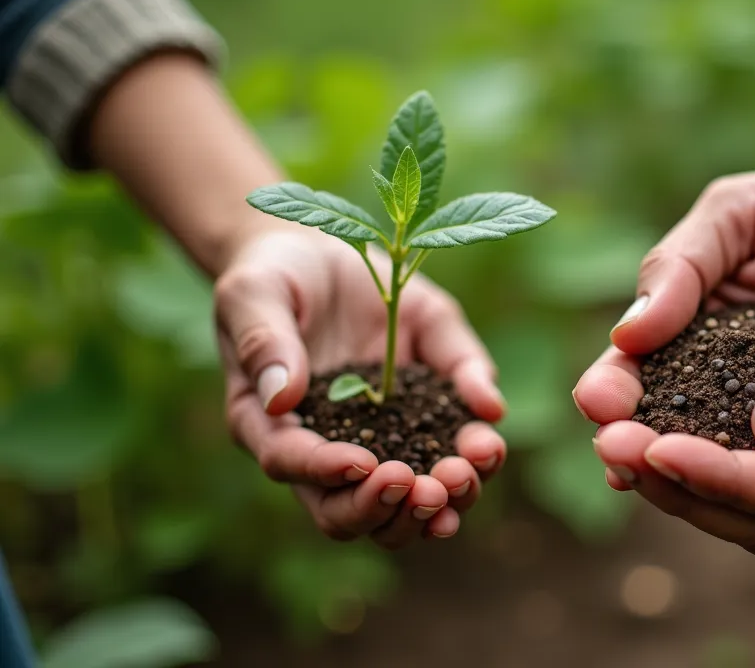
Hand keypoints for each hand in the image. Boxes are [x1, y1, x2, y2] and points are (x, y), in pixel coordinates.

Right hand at [215, 230, 506, 548]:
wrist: (317, 253)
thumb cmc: (273, 274)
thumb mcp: (254, 292)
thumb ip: (264, 341)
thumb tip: (282, 398)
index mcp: (270, 424)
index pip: (292, 466)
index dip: (327, 473)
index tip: (364, 463)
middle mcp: (325, 447)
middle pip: (351, 513)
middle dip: (394, 510)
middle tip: (430, 488)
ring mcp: (380, 438)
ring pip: (408, 504)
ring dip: (444, 499)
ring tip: (470, 469)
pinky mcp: (425, 414)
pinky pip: (453, 445)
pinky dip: (475, 445)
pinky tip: (488, 422)